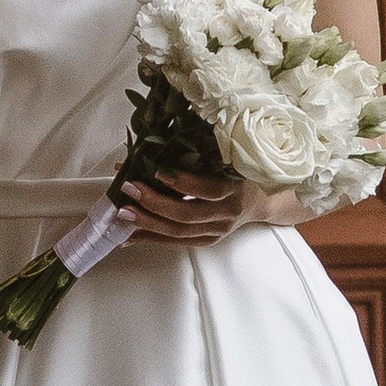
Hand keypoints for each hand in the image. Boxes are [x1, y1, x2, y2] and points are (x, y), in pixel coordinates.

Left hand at [116, 168, 292, 246]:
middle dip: (154, 203)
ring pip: (178, 232)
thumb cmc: (240, 172)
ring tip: (123, 213)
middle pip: (187, 215)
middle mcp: (226, 214)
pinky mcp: (207, 241)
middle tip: (129, 188)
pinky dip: (151, 239)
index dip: (182, 183)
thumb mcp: (228, 158)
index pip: (207, 189)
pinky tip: (130, 236)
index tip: (157, 171)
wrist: (262, 202)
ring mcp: (216, 231)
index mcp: (234, 188)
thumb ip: (198, 152)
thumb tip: (154, 143)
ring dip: (148, 223)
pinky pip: (176, 243)